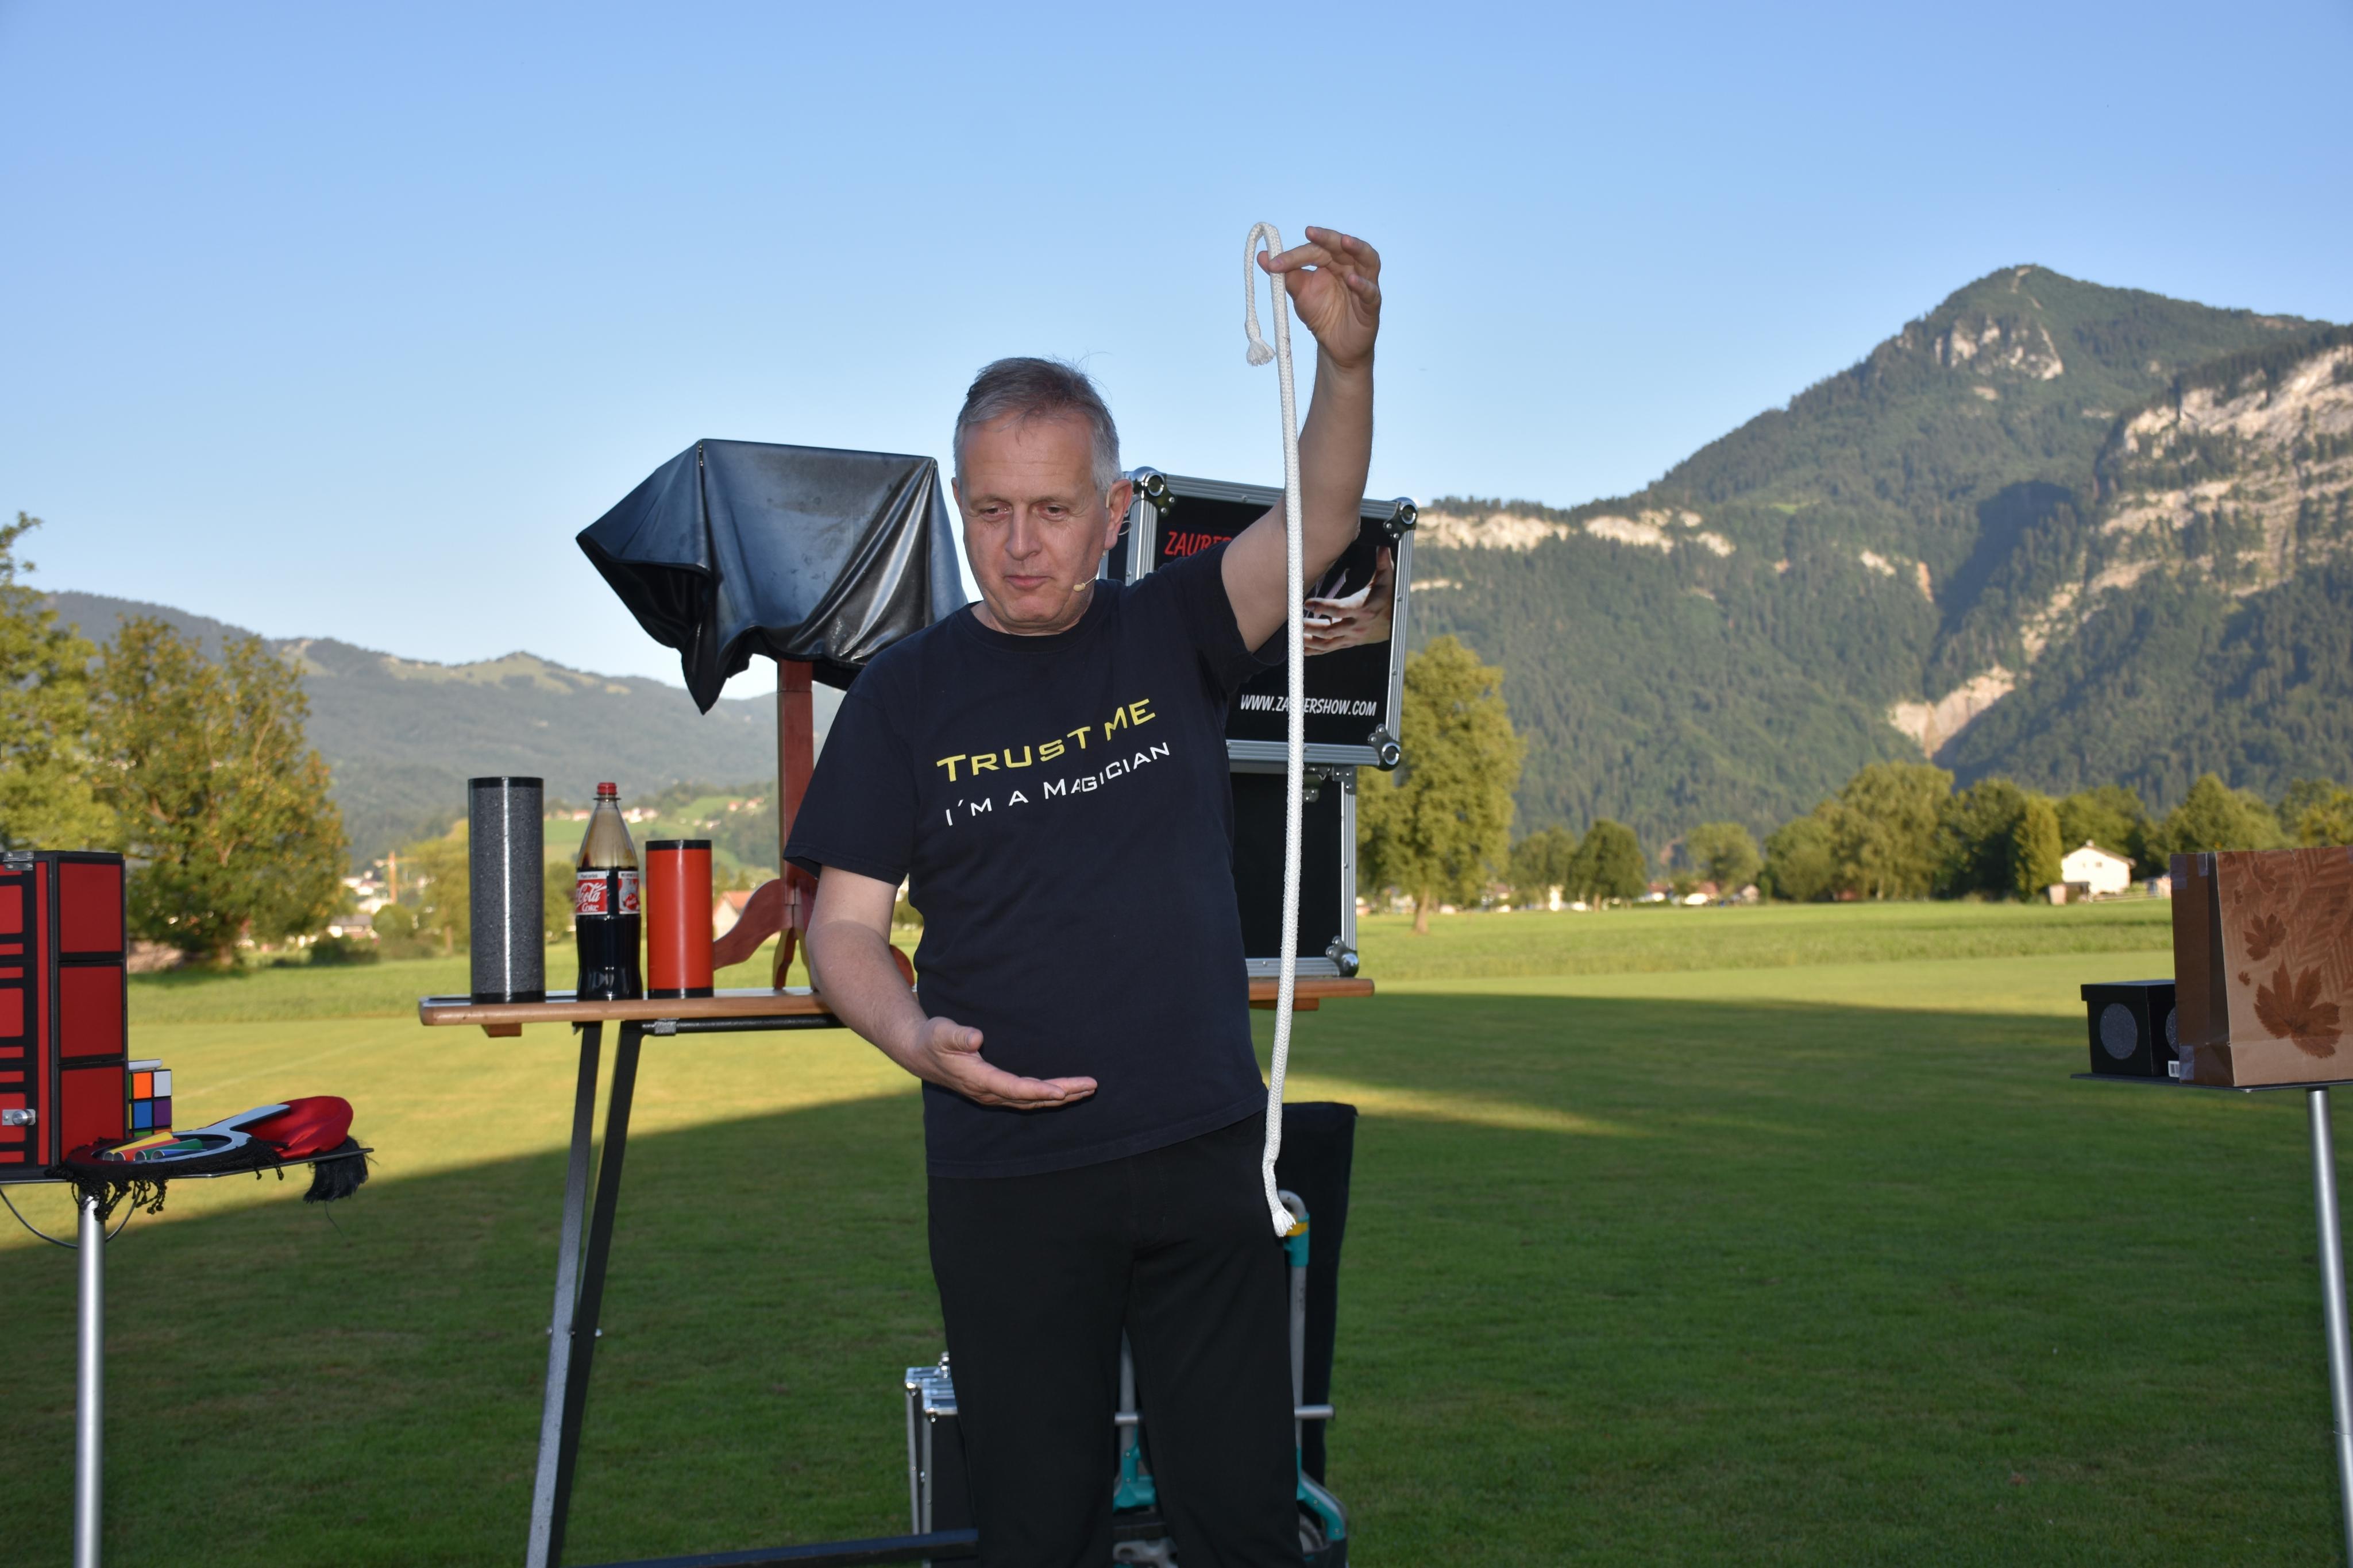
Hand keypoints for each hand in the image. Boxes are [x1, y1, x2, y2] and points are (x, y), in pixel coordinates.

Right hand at [908, 1015, 1097, 1109]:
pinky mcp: (997, 1092)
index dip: (1039, 1091)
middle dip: (1063, 1093)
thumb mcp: (942, 1032)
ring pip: (1033, 1101)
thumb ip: (958, 1035)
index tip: (1063, 1091)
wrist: (921, 1054)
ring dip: (1061, 1096)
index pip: (1015, 1088)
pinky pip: (1028, 1098)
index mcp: (979, 1079)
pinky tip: (1066, 1092)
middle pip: (1032, 1098)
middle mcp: (989, 1092)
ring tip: (1088, 1089)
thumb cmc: (933, 1039)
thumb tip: (976, 1038)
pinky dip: (1048, 1096)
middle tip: (1091, 1086)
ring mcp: (994, 1094)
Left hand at [1259, 226, 1380, 371]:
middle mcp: (1350, 267)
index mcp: (1332, 262)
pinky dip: (1362, 285)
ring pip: (1367, 260)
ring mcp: (1364, 283)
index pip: (1316, 250)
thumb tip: (1263, 255)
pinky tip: (1352, 281)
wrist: (1335, 346)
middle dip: (1327, 239)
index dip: (1295, 255)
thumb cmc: (1321, 314)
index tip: (1274, 263)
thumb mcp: (1300, 293)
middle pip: (1342, 247)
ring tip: (1344, 241)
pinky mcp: (1371, 305)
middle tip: (1311, 232)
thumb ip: (1286, 275)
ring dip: (1357, 249)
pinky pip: (1371, 292)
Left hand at [1303, 547, 1393, 653]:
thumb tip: (1383, 546)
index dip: (1323, 607)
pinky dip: (1316, 650)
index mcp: (1363, 608)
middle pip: (1330, 629)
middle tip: (1295, 621)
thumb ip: (1383, 563)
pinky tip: (1303, 648)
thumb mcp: (1388, 580)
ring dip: (1310, 641)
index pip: (1340, 609)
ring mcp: (1351, 636)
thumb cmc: (1390, 600)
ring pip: (1328, 642)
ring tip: (1295, 636)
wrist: (1395, 624)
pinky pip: (1330, 648)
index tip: (1308, 603)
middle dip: (1311, 626)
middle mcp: (1356, 625)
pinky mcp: (1348, 642)